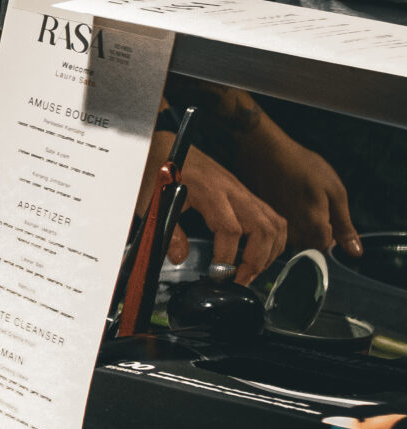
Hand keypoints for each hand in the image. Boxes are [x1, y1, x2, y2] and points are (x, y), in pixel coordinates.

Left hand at [165, 140, 288, 284]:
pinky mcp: (247, 195)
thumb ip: (168, 231)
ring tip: (251, 271)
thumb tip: (179, 258)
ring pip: (275, 224)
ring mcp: (243, 192)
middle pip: (263, 228)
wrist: (167, 148)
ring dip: (269, 252)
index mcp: (209, 191)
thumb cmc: (159, 175)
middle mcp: (233, 191)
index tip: (218, 276)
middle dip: (256, 260)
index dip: (227, 256)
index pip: (230, 229)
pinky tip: (259, 255)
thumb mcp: (154, 203)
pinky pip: (273, 218)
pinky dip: (274, 240)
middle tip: (239, 280)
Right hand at [233, 123, 359, 257]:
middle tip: (315, 208)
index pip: (326, 246)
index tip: (330, 218)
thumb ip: (344, 225)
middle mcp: (293, 231)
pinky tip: (287, 203)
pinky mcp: (265, 220)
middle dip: (315, 233)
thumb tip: (355, 252)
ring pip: (293, 240)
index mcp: (313, 225)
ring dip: (301, 230)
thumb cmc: (303, 167)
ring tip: (300, 205)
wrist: (266, 153)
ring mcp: (277, 226)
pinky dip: (287, 222)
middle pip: (309, 246)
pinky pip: (280, 231)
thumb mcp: (335, 191)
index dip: (331, 234)